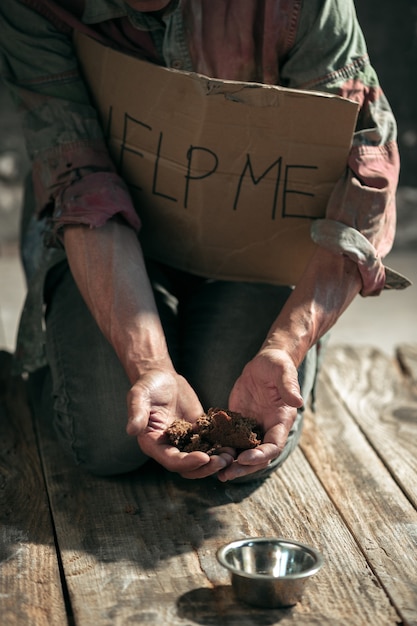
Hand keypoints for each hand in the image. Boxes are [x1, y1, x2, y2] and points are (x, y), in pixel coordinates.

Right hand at [126, 369, 233, 477]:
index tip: (205, 457)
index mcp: (153, 443)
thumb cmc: (147, 385)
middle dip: (207, 467)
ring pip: (202, 458)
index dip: (187, 462)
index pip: (171, 460)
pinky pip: (210, 442)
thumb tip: (131, 430)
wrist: (161, 376)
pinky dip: (221, 444)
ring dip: (216, 460)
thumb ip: (136, 413)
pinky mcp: (197, 431)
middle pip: (188, 466)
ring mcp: (184, 440)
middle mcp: (169, 447)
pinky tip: (235, 441)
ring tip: (232, 454)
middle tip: (224, 460)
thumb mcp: (138, 396)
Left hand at [218, 348, 303, 480]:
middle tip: (225, 475)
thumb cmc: (277, 365)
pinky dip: (221, 447)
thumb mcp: (283, 372)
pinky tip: (206, 452)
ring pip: (243, 452)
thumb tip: (298, 401)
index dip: (260, 455)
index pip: (273, 446)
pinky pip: (230, 439)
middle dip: (243, 468)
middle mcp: (267, 429)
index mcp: (281, 421)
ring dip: (230, 463)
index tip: (244, 458)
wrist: (265, 364)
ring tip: (214, 470)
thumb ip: (289, 386)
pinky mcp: (238, 422)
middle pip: (258, 457)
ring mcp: (252, 427)